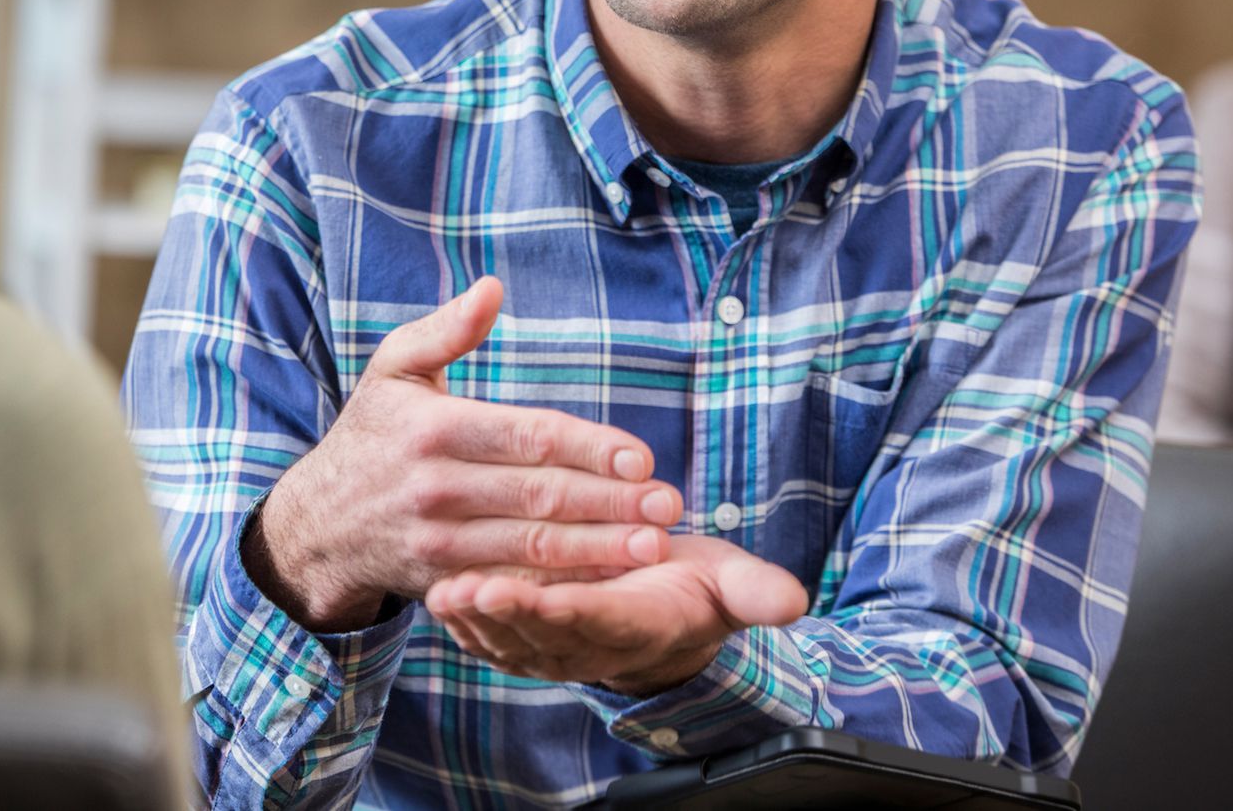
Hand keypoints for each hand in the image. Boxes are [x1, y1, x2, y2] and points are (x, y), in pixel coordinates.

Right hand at [247, 277, 683, 631]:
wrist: (318, 523)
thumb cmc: (371, 435)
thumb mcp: (392, 371)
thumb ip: (444, 330)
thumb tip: (493, 288)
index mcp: (434, 430)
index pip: (525, 438)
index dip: (587, 448)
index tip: (641, 457)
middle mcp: (437, 489)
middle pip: (539, 496)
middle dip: (609, 503)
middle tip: (669, 505)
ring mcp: (440, 543)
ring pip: (532, 548)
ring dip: (598, 550)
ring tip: (654, 546)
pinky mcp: (445, 583)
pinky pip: (513, 584)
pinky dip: (563, 585)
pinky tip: (609, 579)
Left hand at [425, 534, 808, 693]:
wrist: (665, 609)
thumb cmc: (692, 584)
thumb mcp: (730, 583)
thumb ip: (755, 592)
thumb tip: (794, 602)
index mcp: (637, 625)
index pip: (596, 620)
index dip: (561, 610)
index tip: (530, 592)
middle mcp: (590, 645)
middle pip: (541, 634)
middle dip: (504, 615)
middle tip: (469, 590)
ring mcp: (554, 649)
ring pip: (508, 641)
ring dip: (475, 620)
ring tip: (445, 593)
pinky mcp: (528, 642)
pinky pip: (492, 639)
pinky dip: (465, 622)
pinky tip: (438, 594)